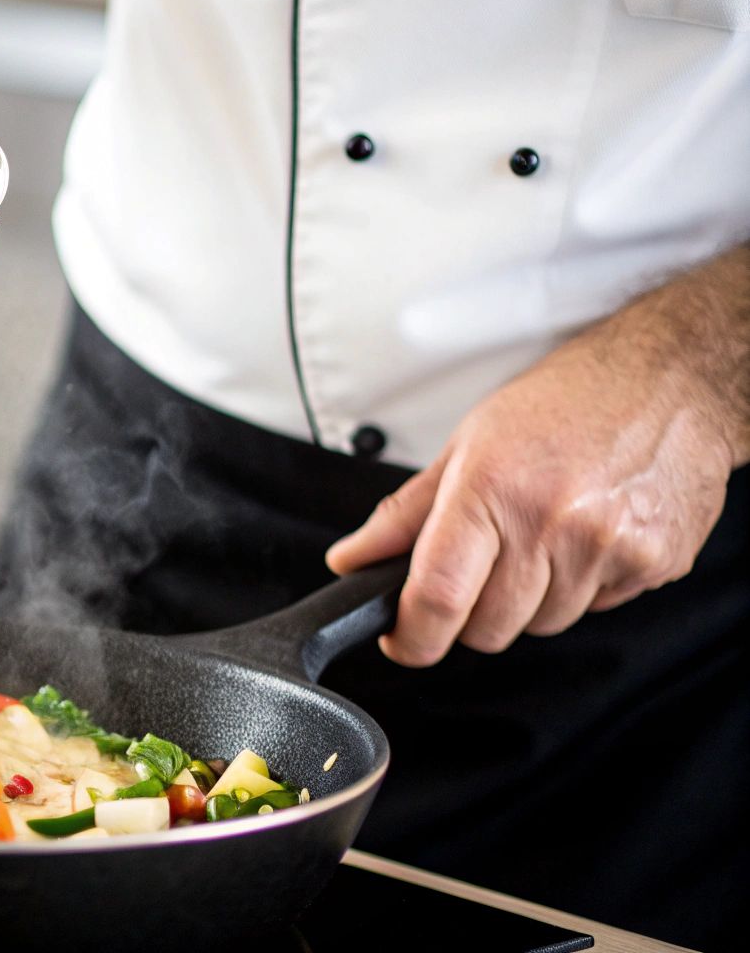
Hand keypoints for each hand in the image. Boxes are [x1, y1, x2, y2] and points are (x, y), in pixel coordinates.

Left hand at [326, 254, 749, 666]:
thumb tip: (350, 559)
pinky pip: (597, 609)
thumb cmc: (567, 401)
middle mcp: (551, 523)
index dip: (411, 638)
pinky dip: (581, 588)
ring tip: (543, 534)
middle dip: (470, 614)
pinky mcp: (654, 563)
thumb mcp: (467, 443)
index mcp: (491, 488)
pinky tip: (585, 536)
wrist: (671, 380)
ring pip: (541, 625)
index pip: (438, 596)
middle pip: (488, 627)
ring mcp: (608, 547)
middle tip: (482, 565)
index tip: (401, 642)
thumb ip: (405, 513)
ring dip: (529, 600)